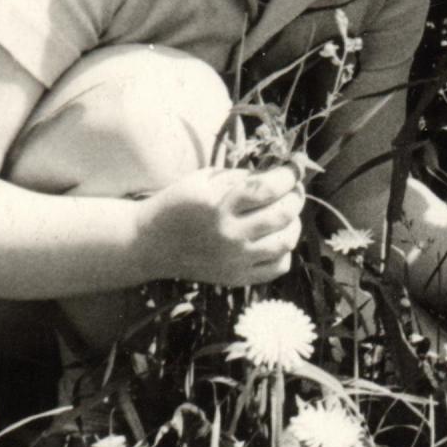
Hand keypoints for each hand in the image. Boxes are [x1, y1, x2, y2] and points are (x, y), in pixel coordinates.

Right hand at [137, 164, 304, 286]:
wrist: (150, 243)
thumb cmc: (178, 204)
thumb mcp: (204, 180)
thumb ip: (241, 177)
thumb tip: (277, 175)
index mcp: (219, 205)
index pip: (268, 188)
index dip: (288, 175)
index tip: (294, 168)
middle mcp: (229, 235)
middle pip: (282, 215)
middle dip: (295, 196)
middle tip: (294, 189)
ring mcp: (234, 260)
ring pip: (285, 242)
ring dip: (295, 222)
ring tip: (288, 212)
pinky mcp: (236, 278)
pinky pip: (277, 267)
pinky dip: (285, 251)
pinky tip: (276, 237)